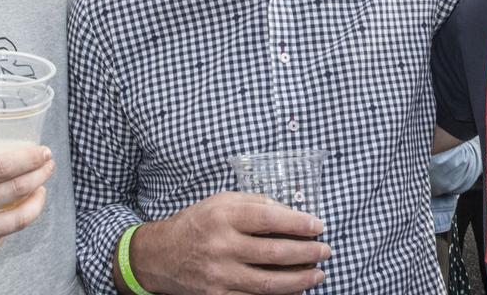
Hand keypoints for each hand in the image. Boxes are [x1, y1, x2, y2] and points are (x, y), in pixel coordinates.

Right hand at [0, 139, 54, 277]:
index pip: (2, 167)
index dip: (29, 157)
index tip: (42, 150)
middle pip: (17, 190)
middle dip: (40, 174)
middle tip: (48, 164)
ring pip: (18, 219)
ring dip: (37, 201)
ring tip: (41, 188)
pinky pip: (1, 238)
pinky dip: (11, 223)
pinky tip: (13, 210)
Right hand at [128, 192, 329, 294]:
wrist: (161, 255)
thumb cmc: (197, 224)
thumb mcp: (222, 202)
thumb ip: (255, 203)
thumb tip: (290, 212)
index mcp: (224, 216)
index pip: (269, 219)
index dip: (298, 223)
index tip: (318, 226)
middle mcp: (221, 246)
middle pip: (274, 253)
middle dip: (306, 253)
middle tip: (325, 250)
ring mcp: (219, 275)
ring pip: (268, 283)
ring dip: (300, 280)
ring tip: (318, 274)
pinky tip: (296, 290)